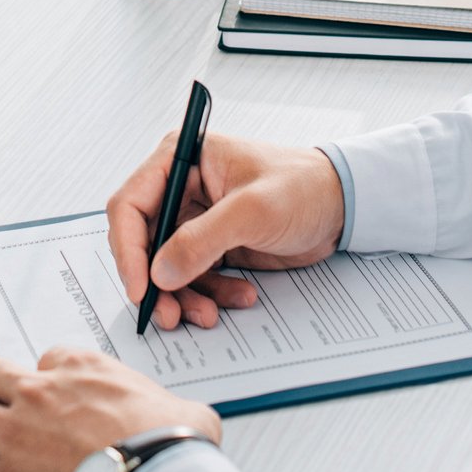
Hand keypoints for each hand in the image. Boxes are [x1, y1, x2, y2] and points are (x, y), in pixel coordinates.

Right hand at [108, 132, 343, 330]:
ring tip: (207, 314)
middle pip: (143, 242)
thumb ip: (202, 240)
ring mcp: (194, 217)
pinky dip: (210, 294)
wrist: (342, 206)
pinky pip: (194, 276)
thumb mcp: (252, 211)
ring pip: (167, 266)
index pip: (130, 204)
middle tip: (167, 314)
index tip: (140, 287)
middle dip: (156, 282)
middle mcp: (180, 186)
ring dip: (184, 295)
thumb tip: (160, 272)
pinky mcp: (212, 243)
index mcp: (180, 158)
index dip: (128, 249)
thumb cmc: (303, 187)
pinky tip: (238, 297)